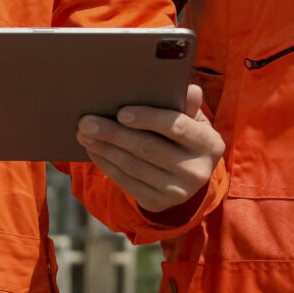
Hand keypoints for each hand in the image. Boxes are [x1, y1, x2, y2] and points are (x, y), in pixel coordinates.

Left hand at [76, 83, 223, 213]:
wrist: (188, 175)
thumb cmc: (185, 136)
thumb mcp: (192, 119)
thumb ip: (187, 104)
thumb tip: (189, 89)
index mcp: (209, 144)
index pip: (176, 126)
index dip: (148, 118)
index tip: (120, 112)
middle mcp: (197, 171)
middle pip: (148, 148)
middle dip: (113, 133)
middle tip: (86, 121)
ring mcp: (178, 191)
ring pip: (133, 166)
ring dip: (104, 149)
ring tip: (84, 134)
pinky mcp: (158, 203)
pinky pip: (126, 182)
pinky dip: (107, 165)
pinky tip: (94, 150)